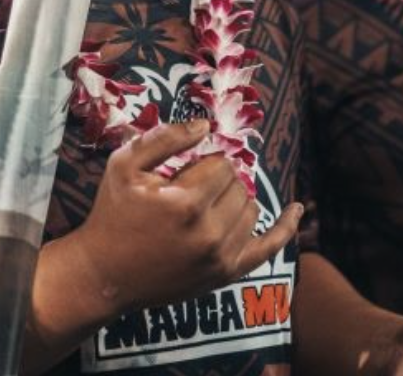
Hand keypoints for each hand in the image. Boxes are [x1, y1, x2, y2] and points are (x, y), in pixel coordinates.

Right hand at [61, 119, 302, 316]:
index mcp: (185, 203)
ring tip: (205, 204)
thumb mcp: (124, 165)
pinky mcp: (225, 274)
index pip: (221, 165)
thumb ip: (166, 138)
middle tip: (189, 188)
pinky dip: (286, 228)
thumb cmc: (113, 214)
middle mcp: (209, 233)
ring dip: (234, 200)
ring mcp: (220, 258)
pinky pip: (268, 248)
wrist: (105, 274)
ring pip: (251, 209)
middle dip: (218, 180)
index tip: (182, 171)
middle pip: (239, 186)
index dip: (202, 163)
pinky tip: (297, 209)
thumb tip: (206, 126)